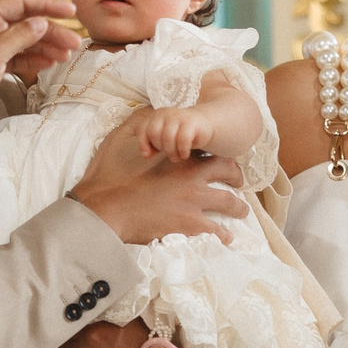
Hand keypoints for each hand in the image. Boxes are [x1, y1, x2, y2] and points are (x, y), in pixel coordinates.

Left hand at [0, 0, 79, 139]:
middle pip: (27, 23)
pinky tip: (49, 64)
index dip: (48, 5)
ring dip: (47, 47)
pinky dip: (35, 60)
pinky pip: (20, 58)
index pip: (22, 3)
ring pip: (26, 41)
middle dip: (52, 31)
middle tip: (74, 42)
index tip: (70, 12)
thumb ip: (19, 36)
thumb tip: (41, 22)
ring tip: (66, 55)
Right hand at [71, 115, 248, 244]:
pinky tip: (226, 237)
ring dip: (238, 207)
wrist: (105, 210)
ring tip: (242, 211)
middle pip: (227, 172)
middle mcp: (192, 178)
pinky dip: (223, 233)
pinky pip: (216, 229)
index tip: (221, 161)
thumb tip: (146, 109)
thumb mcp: (119, 138)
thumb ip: (137, 124)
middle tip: (238, 183)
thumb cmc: (109, 177)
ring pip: (228, 203)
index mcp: (178, 158)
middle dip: (236, 177)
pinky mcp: (189, 225)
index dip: (218, 155)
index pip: (208, 151)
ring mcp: (193, 202)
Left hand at [132, 105, 216, 160]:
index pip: (143, 129)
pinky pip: (183, 139)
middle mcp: (166, 113)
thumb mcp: (163, 138)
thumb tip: (146, 155)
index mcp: (156, 115)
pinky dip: (182, 151)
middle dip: (160, 148)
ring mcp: (179, 116)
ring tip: (176, 157)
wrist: (202, 124)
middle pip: (154, 134)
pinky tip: (184, 155)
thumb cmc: (179, 133)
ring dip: (171, 152)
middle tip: (169, 154)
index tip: (148, 155)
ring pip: (168, 137)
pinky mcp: (191, 122)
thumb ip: (151, 145)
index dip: (143, 144)